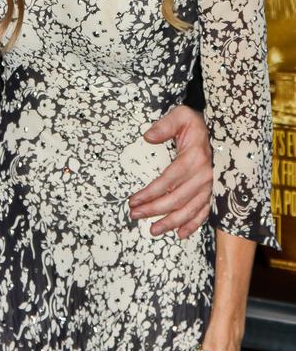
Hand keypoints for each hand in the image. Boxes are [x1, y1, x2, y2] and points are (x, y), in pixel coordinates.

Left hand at [128, 106, 211, 237]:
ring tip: (153, 230)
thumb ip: (164, 125)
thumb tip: (147, 137)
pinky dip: (193, 224)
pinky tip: (180, 234)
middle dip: (154, 210)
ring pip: (190, 209)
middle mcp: (204, 175)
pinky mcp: (213, 191)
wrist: (216, 129)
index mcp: (194, 158)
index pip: (168, 180)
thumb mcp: (180, 116)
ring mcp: (210, 185)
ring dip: (171, 222)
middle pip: (176, 199)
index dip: (150, 193)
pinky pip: (204, 211)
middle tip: (135, 215)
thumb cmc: (194, 123)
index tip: (133, 200)